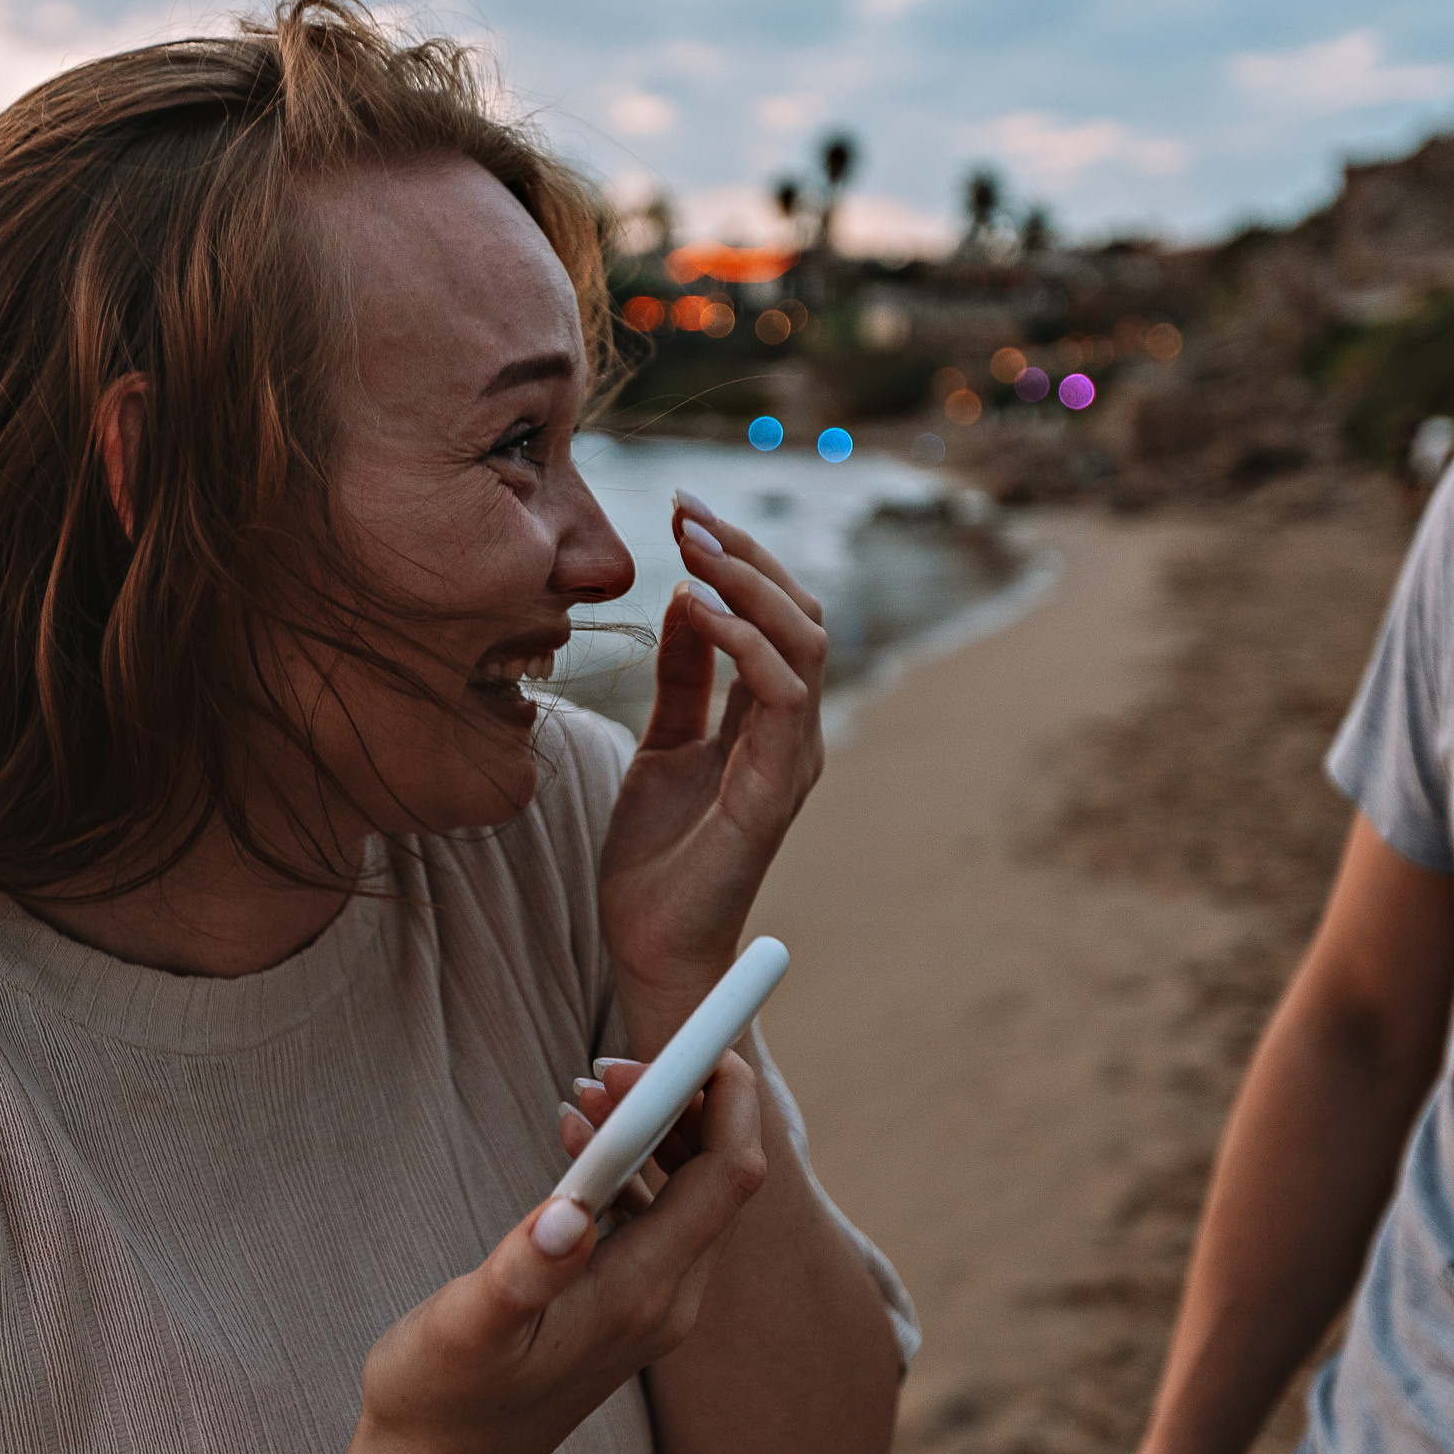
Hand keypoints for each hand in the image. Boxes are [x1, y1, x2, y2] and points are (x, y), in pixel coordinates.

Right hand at [277, 1052, 767, 1453]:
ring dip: (651, 1128)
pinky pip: (656, 1213)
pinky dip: (630, 1163)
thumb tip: (566, 1214)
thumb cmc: (439, 1401)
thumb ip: (521, 1272)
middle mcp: (667, 1300)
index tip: (690, 1036)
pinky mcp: (626, 1303)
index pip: (731, 1175)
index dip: (725, 1096)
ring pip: (688, 1189)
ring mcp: (651, 1304)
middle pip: (720, 1173)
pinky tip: (571, 1142)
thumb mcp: (467, 1330)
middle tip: (602, 1065)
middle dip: (680, 1100)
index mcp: (645, 1296)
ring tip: (579, 1092)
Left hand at [599, 491, 827, 1044]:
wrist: (649, 944)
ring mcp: (793, 760)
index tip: (683, 509)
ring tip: (692, 547)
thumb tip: (682, 594)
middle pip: (801, 613)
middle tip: (688, 510)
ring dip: (748, 583)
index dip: (736, 557)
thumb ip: (681, 677)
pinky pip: (782, 695)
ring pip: (804, 641)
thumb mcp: (659, 742)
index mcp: (770, 718)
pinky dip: (742, 641)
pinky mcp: (775, 791)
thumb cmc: (658, 856)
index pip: (776, 614)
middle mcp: (795, 732)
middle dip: (745, 553)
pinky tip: (693, 608)